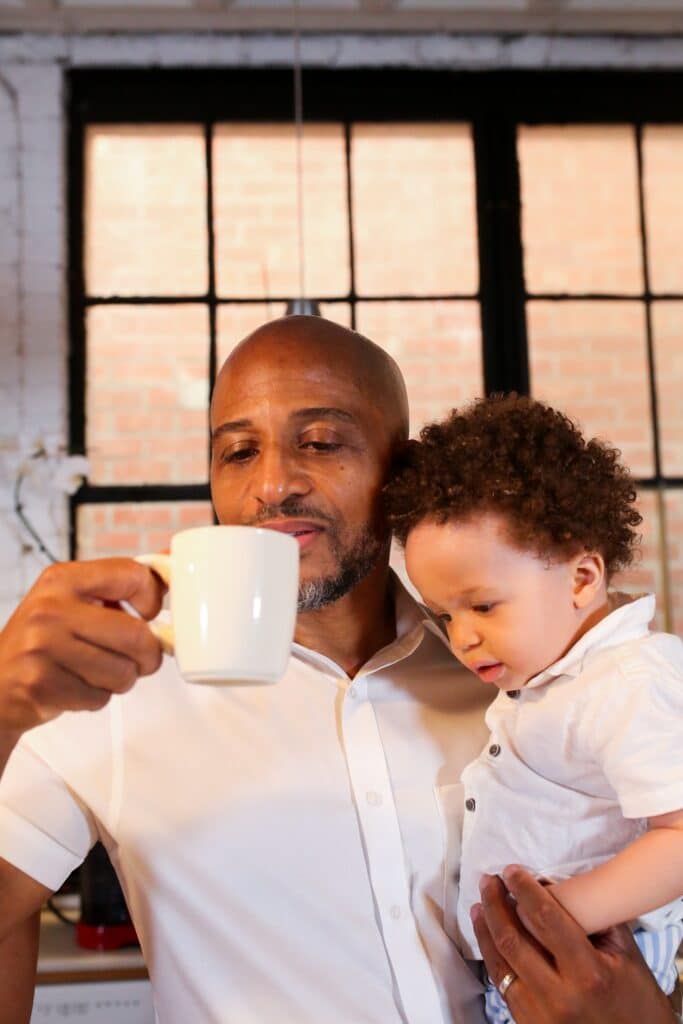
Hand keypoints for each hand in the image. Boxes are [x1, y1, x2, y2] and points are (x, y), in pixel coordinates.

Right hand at [0, 560, 164, 741]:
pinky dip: (96, 698)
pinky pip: (100, 697)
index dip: (153, 599)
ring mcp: (42, 646)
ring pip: (123, 672)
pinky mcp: (40, 684)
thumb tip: (172, 562)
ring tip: (97, 671)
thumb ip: (119, 585)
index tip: (148, 613)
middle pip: (136, 634)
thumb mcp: (73, 600)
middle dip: (146, 655)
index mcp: (62, 578)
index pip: (133, 575)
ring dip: (120, 680)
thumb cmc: (45, 641)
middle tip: (137, 657)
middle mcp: (49, 608)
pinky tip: (76, 686)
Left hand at [472, 867, 675, 1023]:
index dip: (524, 889)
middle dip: (495, 904)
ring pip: (500, 962)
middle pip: (513, 939)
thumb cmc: (637, 1001)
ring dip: (485, 928)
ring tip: (480, 903)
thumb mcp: (627, 956)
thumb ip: (595, 919)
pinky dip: (492, 955)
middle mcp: (559, 996)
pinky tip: (487, 936)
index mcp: (589, 974)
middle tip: (489, 880)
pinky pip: (502, 984)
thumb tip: (558, 887)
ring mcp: (540, 1015)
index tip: (511, 870)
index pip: (546, 919)